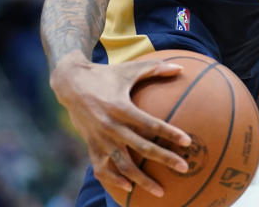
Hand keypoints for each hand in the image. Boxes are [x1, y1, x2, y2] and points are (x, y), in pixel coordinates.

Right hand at [50, 53, 192, 197]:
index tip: (187, 142)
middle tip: (184, 168)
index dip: (169, 133)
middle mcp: (111, 126)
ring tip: (160, 190)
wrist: (70, 83)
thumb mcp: (130, 70)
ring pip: (123, 165)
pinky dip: (114, 180)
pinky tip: (128, 189)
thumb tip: (181, 68)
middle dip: (164, 159)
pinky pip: (102, 169)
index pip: (150, 124)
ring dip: (142, 179)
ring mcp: (100, 139)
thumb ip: (156, 69)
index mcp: (121, 107)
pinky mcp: (91, 146)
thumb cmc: (106, 75)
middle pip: (141, 148)